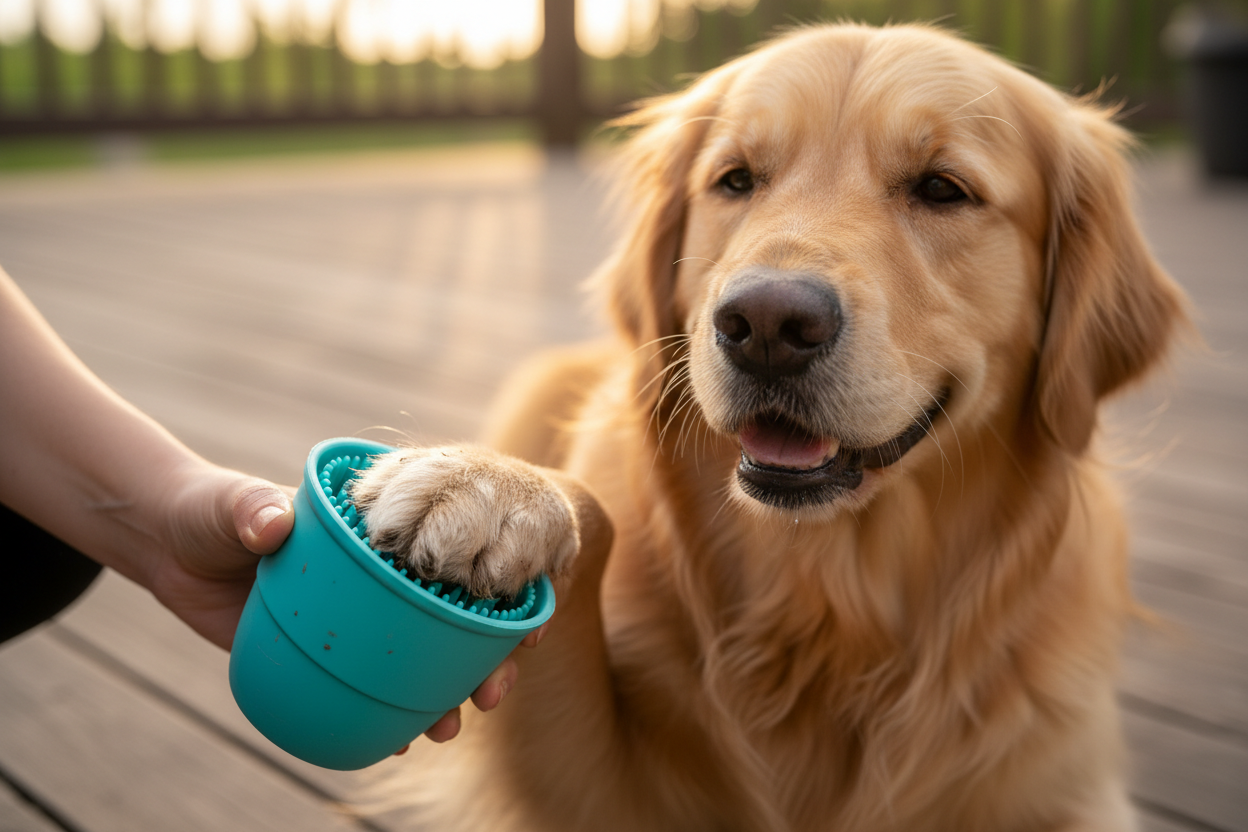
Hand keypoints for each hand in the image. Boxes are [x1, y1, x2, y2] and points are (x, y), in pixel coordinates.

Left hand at [144, 460, 543, 746]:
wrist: (167, 541)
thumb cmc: (210, 509)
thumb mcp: (233, 504)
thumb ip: (252, 509)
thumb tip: (272, 526)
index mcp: (375, 533)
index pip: (446, 557)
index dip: (487, 587)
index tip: (513, 624)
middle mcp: (376, 575)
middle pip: (443, 616)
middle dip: (478, 657)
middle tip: (491, 692)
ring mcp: (353, 615)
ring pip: (412, 656)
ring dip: (440, 693)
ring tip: (448, 727)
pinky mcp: (324, 648)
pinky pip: (366, 683)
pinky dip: (386, 711)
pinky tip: (400, 741)